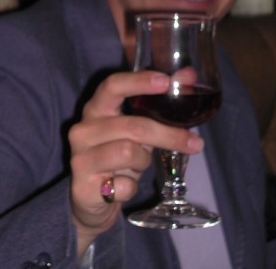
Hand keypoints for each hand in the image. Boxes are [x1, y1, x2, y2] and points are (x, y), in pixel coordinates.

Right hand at [68, 70, 203, 257]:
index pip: (112, 85)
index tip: (166, 82)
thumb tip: (189, 76)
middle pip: (133, 126)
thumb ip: (159, 105)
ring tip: (139, 164)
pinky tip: (124, 186)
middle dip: (168, 135)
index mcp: (96, 108)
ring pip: (128, 153)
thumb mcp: (138, 128)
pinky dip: (132, 187)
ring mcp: (81, 158)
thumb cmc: (117, 155)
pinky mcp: (84, 188)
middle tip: (195, 143)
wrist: (90, 199)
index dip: (139, 81)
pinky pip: (124, 186)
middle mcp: (83, 130)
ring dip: (144, 160)